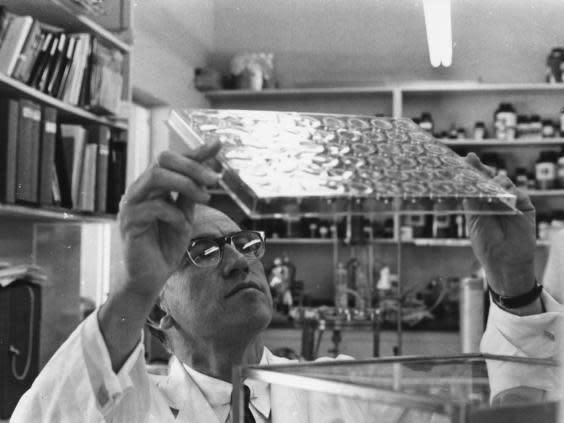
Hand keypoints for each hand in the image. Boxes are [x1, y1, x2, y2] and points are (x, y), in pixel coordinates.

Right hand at [117, 140, 221, 298]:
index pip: (173, 161)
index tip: (217, 144)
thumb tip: (208, 171)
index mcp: (151, 186)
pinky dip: (174, 213)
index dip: (195, 152)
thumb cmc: (165, 246)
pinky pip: (155, 206)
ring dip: (186, 184)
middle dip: (192, 166)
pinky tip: (182, 225)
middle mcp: (139, 190)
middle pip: (163, 160)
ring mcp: (131, 204)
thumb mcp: (185, 216)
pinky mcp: (129, 221)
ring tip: (205, 198)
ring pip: (156, 176)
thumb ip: (191, 194)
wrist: (150, 277)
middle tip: (215, 180)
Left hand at [464, 153, 535, 296]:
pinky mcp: (524, 205)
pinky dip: (508, 191)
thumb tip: (464, 183)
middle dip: (479, 168)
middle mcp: (494, 198)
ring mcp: (510, 200)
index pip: (474, 182)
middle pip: (487, 177)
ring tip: (485, 183)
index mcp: (478, 201)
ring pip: (502, 181)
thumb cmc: (486, 244)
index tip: (461, 161)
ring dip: (492, 180)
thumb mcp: (475, 221)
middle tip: (471, 160)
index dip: (469, 171)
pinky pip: (516, 192)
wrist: (504, 262)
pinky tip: (500, 194)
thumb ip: (472, 202)